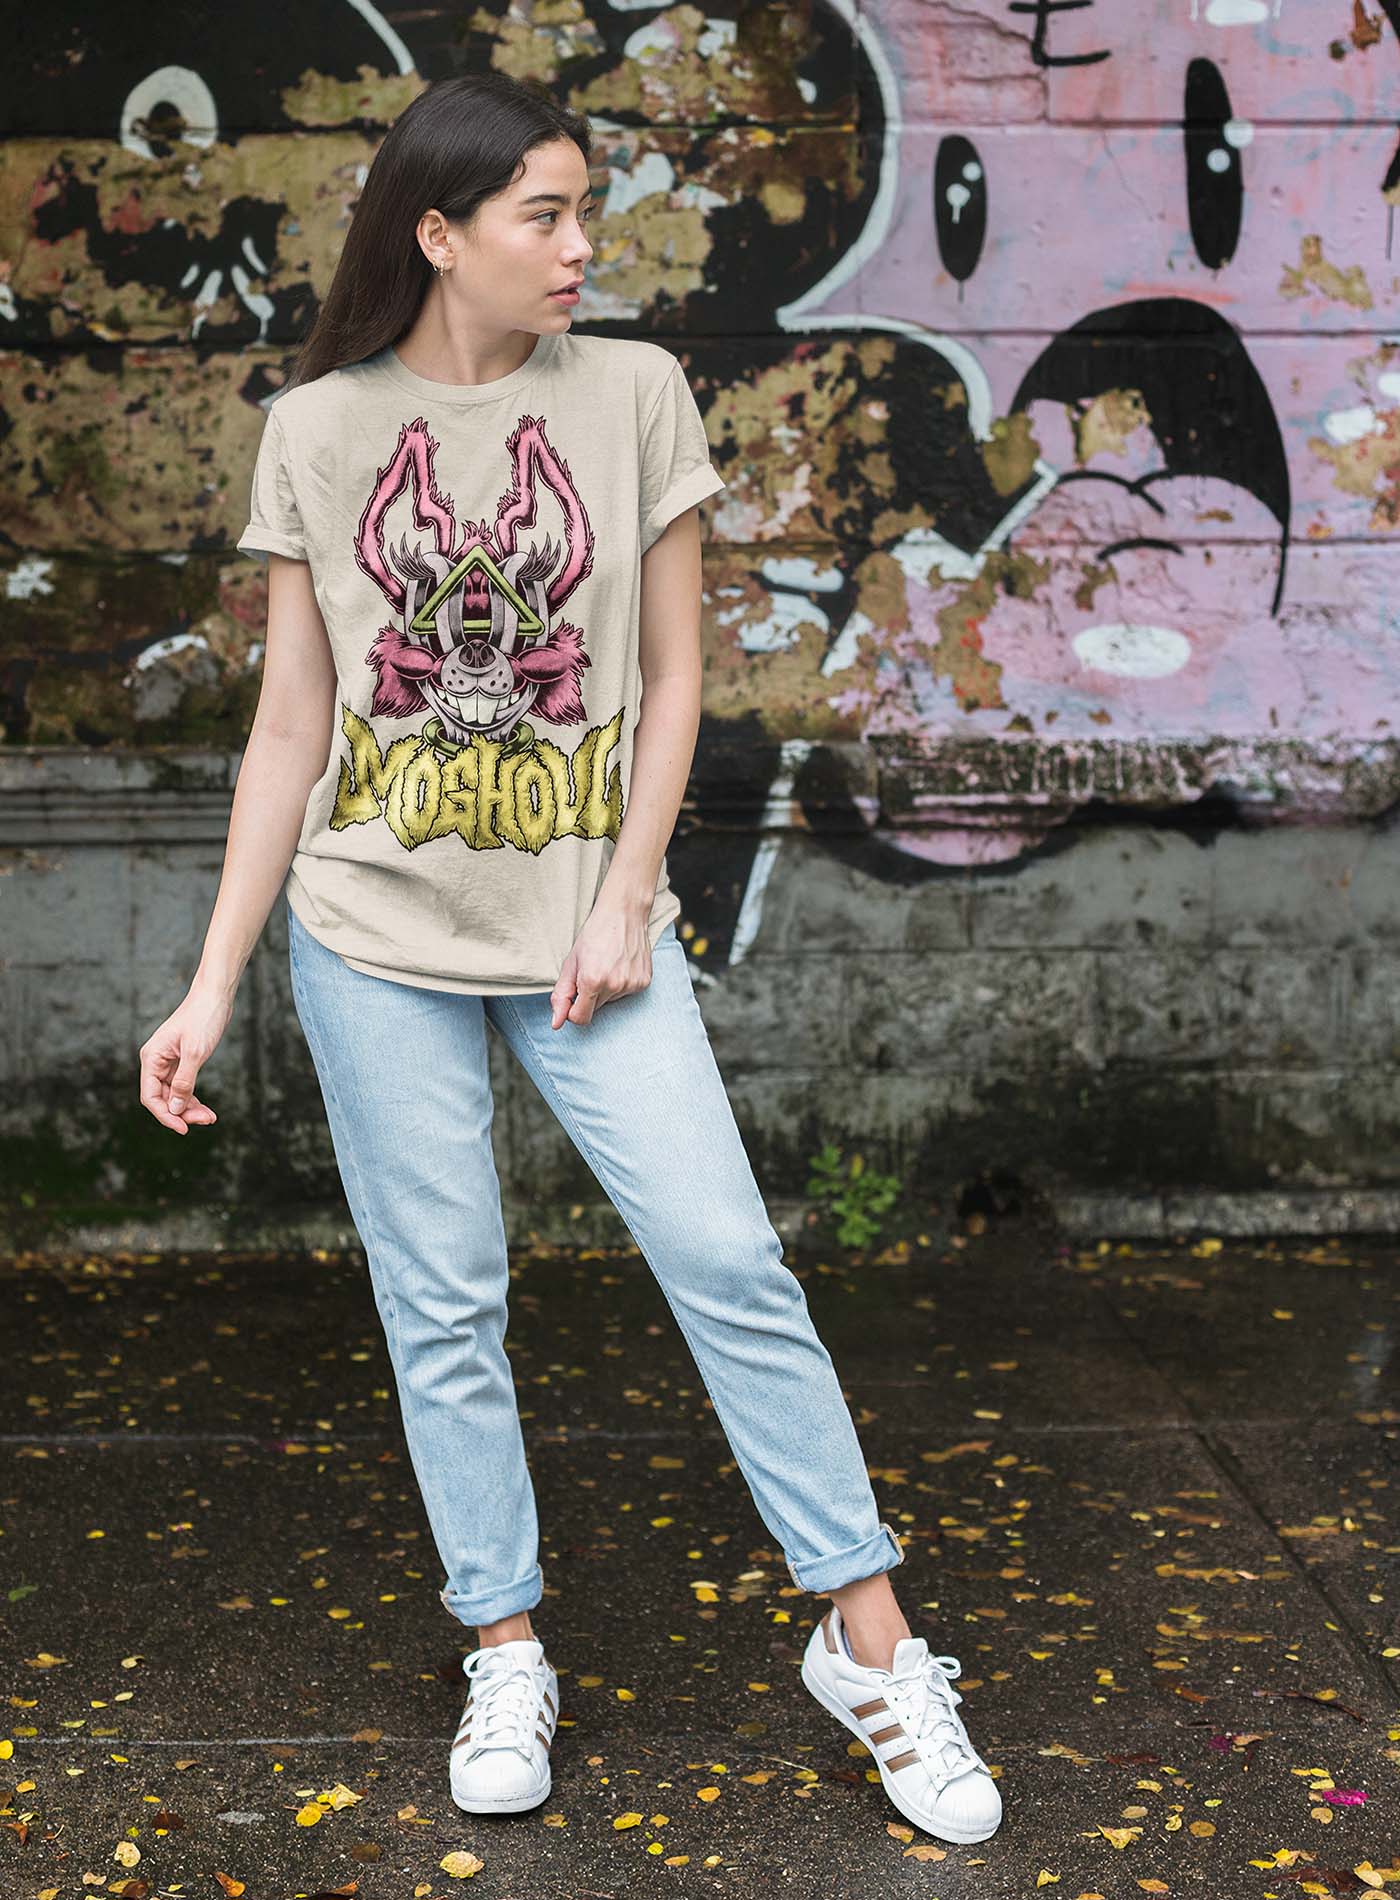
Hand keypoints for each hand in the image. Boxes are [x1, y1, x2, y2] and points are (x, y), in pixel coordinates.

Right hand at [138, 980, 232, 1132]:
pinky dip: (193, 1099)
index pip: (150, 1096)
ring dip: (189, 1108)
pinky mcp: (182, 1061)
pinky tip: (206, 1109)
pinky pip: (182, 1087)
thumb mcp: (196, 1052)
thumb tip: (174, 1109)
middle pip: (162, 1098)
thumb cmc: (204, 1018)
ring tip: (210, 1117)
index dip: (165, 1115)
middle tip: (206, 1120)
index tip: (184, 1129)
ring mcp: (169, 1062)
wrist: (215, 996)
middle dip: (182, 1113)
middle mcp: (156, 1061)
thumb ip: (184, 1082)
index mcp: (152, 1058)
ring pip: (173, 1095)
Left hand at [549, 903, 652, 1028]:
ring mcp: (632, 984)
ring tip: (607, 965)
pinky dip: (621, 983)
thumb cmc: (594, 935)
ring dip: (606, 989)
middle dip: (589, 996)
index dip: (573, 1010)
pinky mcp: (644, 982)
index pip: (580, 1018)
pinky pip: (626, 993)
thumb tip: (556, 1023)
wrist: (624, 913)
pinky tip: (621, 965)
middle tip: (592, 971)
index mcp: (592, 981)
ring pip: (611, 1001)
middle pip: (596, 1009)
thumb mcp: (571, 963)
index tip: (574, 995)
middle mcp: (614, 986)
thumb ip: (561, 995)